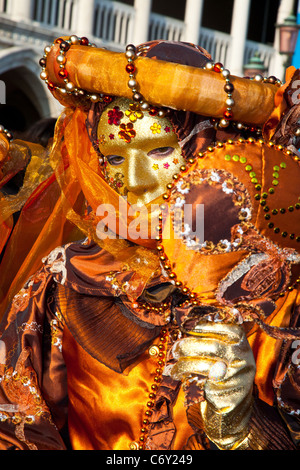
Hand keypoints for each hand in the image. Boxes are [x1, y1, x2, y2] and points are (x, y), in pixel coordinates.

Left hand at [170, 321, 255, 448]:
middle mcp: (243, 358)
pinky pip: (201, 381)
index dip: (205, 325)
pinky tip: (175, 374)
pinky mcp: (226, 394)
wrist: (235, 411)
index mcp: (243, 343)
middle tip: (175, 348)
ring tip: (173, 365)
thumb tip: (184, 324)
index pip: (227, 327)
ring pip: (204, 364)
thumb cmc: (223, 375)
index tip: (187, 325)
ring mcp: (237, 377)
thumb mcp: (225, 353)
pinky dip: (184, 376)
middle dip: (188, 345)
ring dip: (182, 363)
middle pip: (212, 346)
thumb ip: (212, 337)